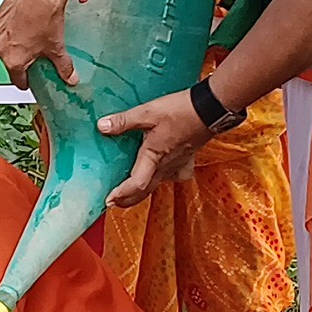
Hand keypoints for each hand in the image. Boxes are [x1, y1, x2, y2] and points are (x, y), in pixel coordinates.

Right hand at [0, 0, 80, 88]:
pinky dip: (12, 27)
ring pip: (6, 43)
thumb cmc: (45, 19)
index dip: (27, 82)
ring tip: (31, 34)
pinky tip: (25, 22)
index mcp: (13, 60)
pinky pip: (3, 27)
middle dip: (21, 58)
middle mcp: (1, 48)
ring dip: (15, 42)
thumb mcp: (57, 48)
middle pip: (10, 60)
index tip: (30, 80)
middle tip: (36, 52)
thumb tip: (71, 78)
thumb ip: (63, 67)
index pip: (18, 80)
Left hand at [99, 90, 209, 204]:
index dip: (122, 194)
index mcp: (154, 156)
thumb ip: (124, 121)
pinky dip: (166, 178)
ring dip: (144, 191)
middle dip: (128, 200)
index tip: (108, 200)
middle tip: (114, 202)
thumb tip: (102, 126)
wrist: (209, 109)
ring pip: (159, 184)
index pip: (137, 184)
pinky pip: (175, 176)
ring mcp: (178, 164)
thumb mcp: (148, 112)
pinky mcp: (187, 159)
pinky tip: (162, 172)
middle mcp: (166, 165)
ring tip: (132, 190)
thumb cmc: (181, 111)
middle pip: (146, 191)